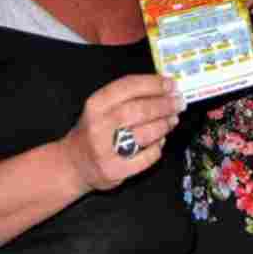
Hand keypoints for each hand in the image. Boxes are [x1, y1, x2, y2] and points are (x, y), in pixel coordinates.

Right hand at [58, 74, 184, 193]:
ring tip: (173, 120)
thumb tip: (164, 88)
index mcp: (96, 104)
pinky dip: (157, 148)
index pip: (129, 86)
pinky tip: (160, 141)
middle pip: (139, 110)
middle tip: (179, 103)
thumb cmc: (94, 131)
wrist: (73, 164)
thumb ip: (128, 96)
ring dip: (164, 125)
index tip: (172, 84)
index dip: (154, 84)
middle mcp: (99, 125)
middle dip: (164, 105)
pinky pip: (145, 158)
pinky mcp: (114, 170)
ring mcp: (105, 150)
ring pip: (144, 134)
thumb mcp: (101, 108)